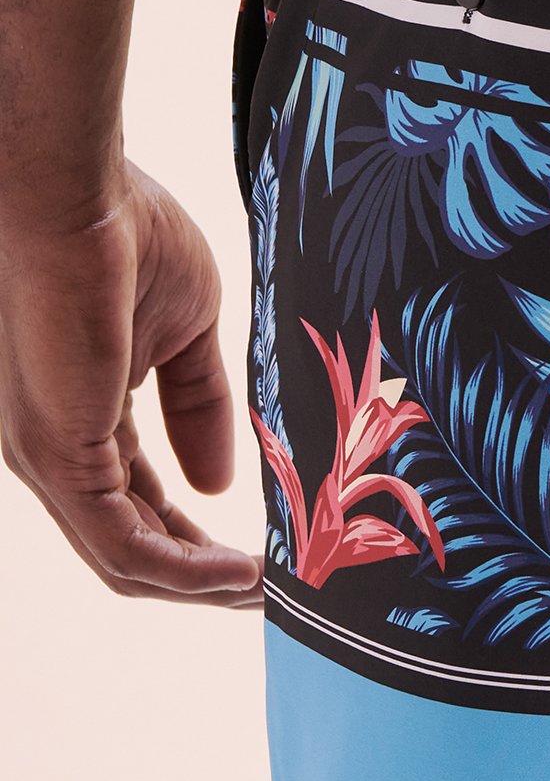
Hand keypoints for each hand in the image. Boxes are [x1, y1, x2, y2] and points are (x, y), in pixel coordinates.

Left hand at [0, 165, 261, 603]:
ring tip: (263, 590)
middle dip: (199, 575)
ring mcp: (49, 456)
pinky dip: (182, 572)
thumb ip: (201, 405)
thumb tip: (218, 483)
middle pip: (129, 543)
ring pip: (122, 558)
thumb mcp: (188, 328)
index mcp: (84, 413)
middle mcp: (54, 446)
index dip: (198, 537)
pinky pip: (121, 543)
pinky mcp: (58, 455)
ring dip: (197, 585)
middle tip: (268, 590)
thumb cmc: (124, 229)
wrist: (72, 189)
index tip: (261, 556)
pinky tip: (237, 574)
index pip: (139, 501)